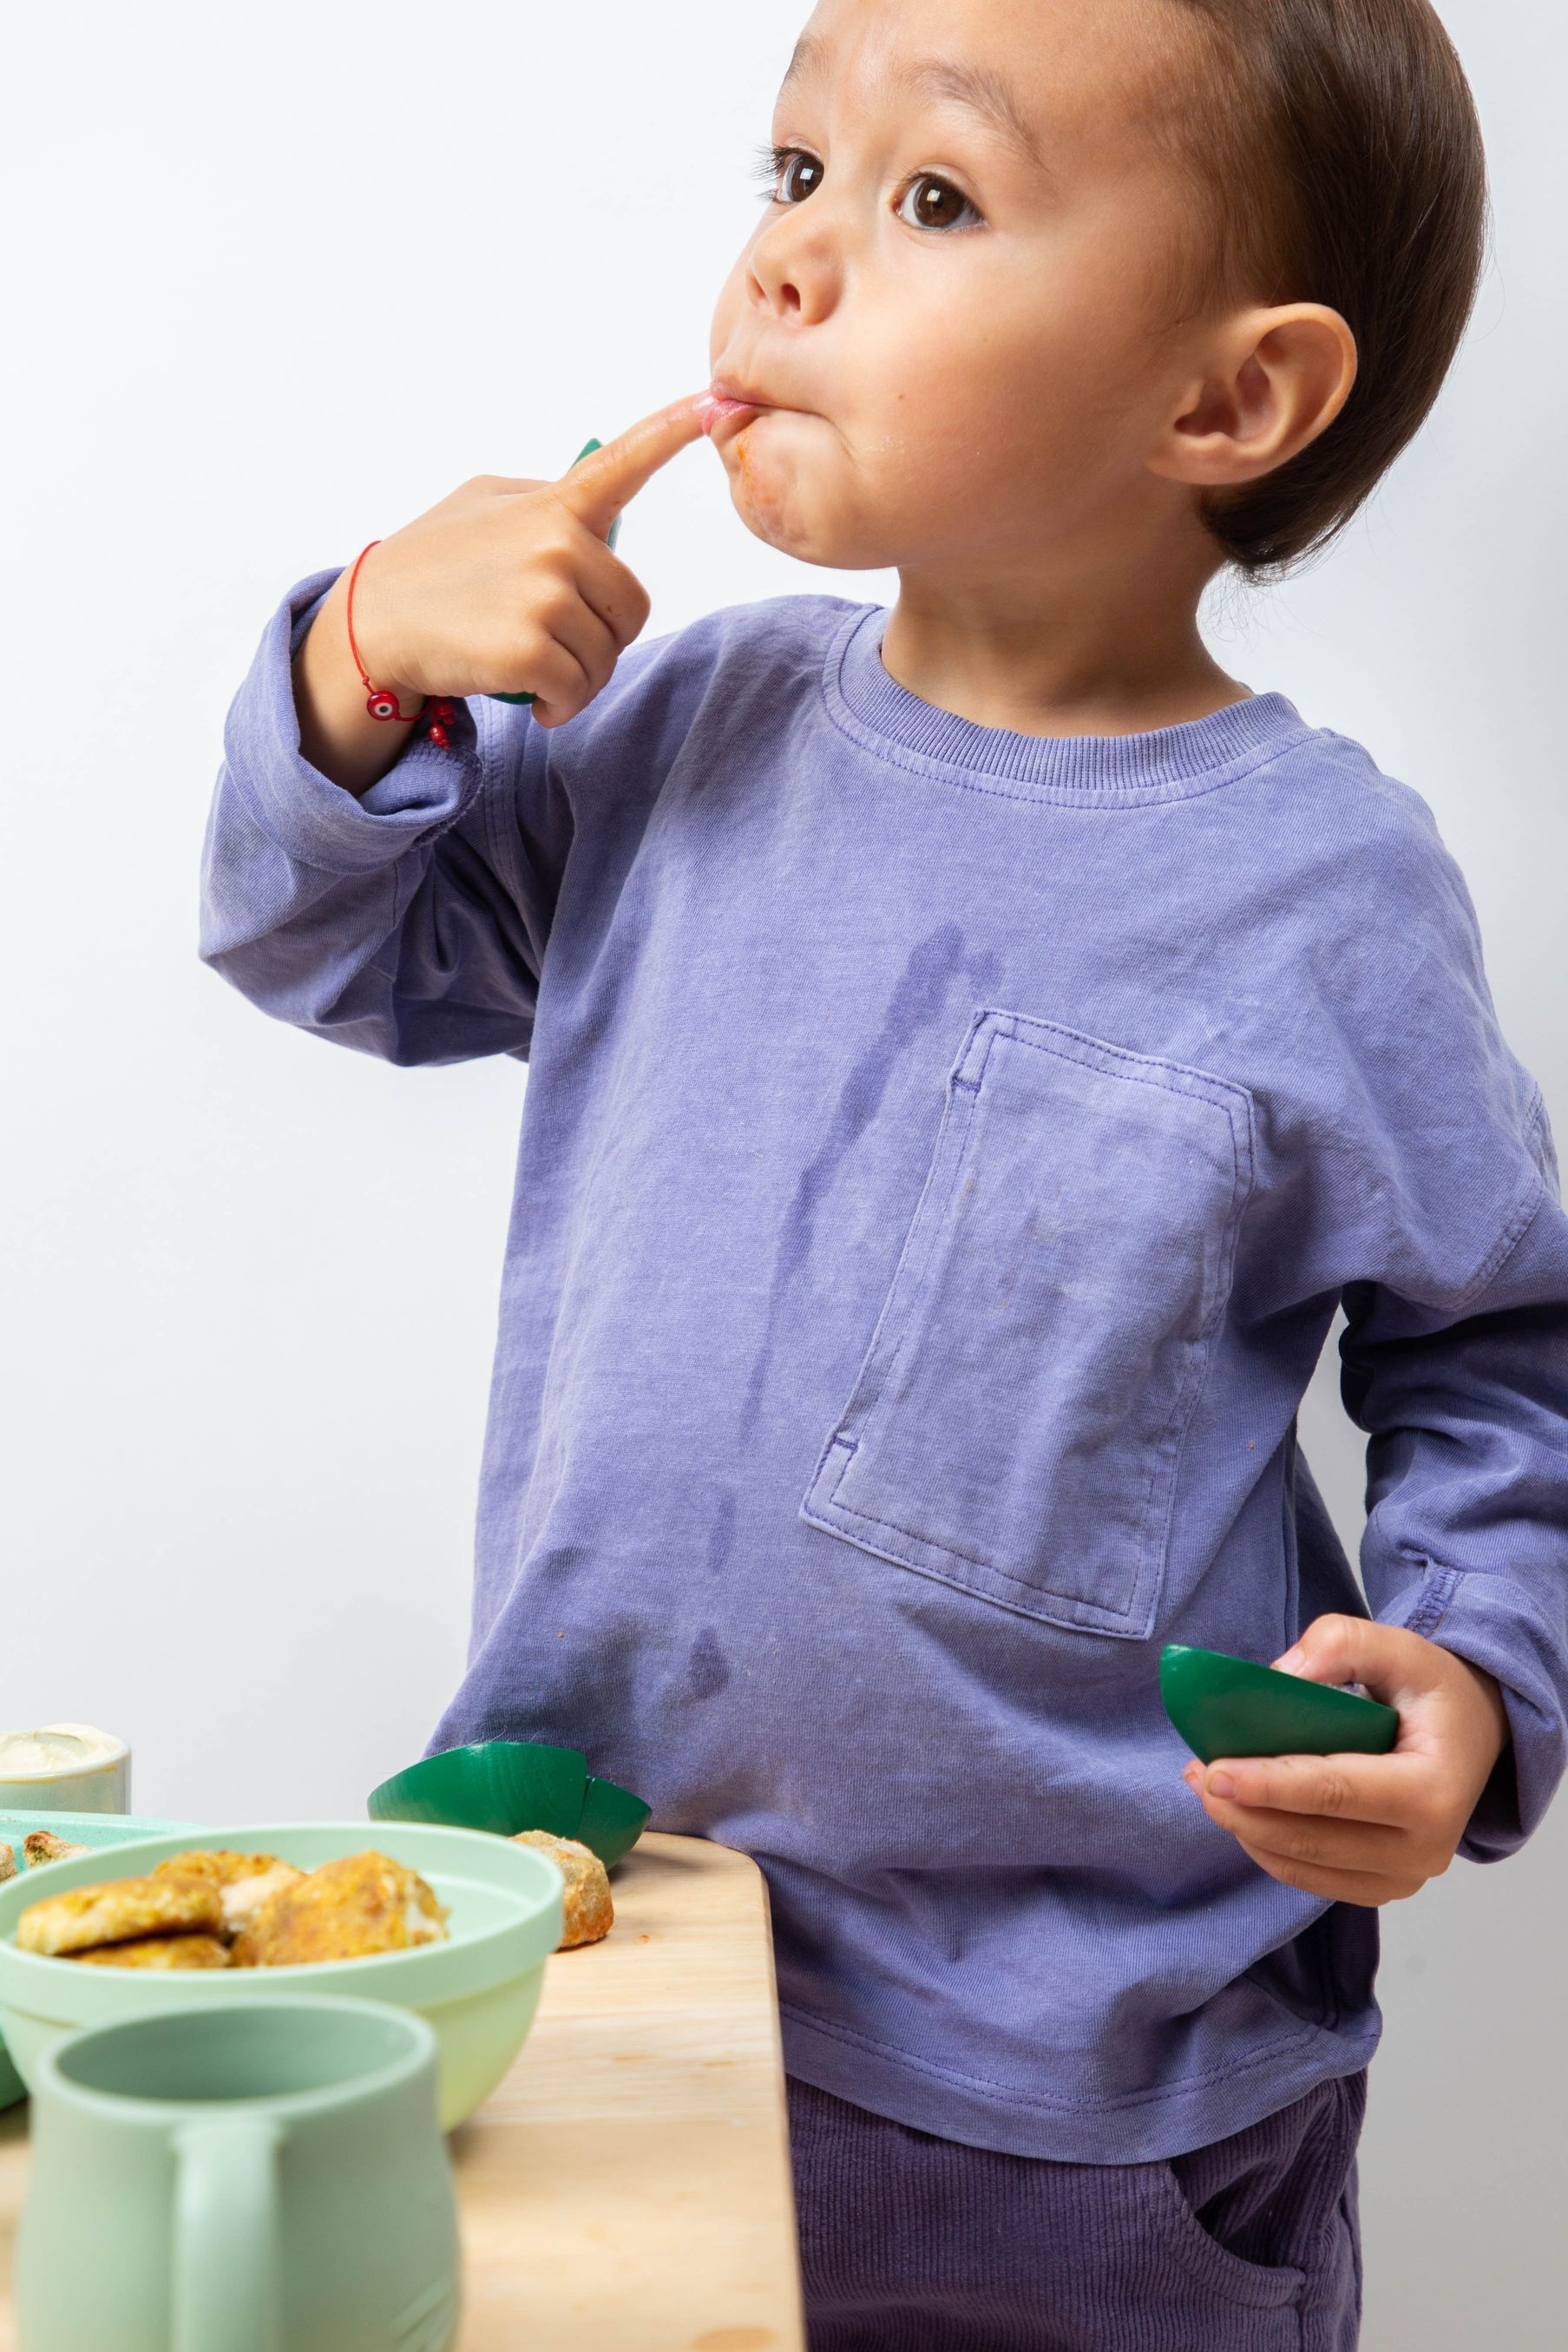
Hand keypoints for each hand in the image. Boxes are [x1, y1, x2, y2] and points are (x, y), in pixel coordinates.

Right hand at [346, 392, 710, 725]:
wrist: (371, 622)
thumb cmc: (430, 564)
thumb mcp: (484, 505)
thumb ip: (545, 501)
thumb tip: (598, 495)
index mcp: (554, 504)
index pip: (624, 462)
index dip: (673, 430)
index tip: (715, 400)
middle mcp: (557, 541)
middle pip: (630, 606)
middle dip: (600, 636)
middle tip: (554, 644)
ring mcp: (544, 594)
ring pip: (606, 655)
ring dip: (579, 677)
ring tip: (533, 668)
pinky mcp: (529, 649)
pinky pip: (577, 690)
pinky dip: (561, 706)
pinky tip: (533, 700)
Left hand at [1181, 1615, 1511, 1905]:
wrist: (1473, 1734)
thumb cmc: (1434, 1692)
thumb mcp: (1400, 1646)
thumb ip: (1339, 1644)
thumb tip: (1276, 1678)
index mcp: (1433, 1792)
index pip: (1336, 1794)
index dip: (1269, 1786)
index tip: (1213, 1771)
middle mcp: (1425, 1849)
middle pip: (1311, 1838)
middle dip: (1243, 1810)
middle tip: (1195, 1773)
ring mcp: (1404, 1877)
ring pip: (1303, 1866)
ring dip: (1245, 1830)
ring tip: (1203, 1786)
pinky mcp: (1381, 1886)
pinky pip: (1310, 1878)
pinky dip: (1267, 1848)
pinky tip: (1240, 1813)